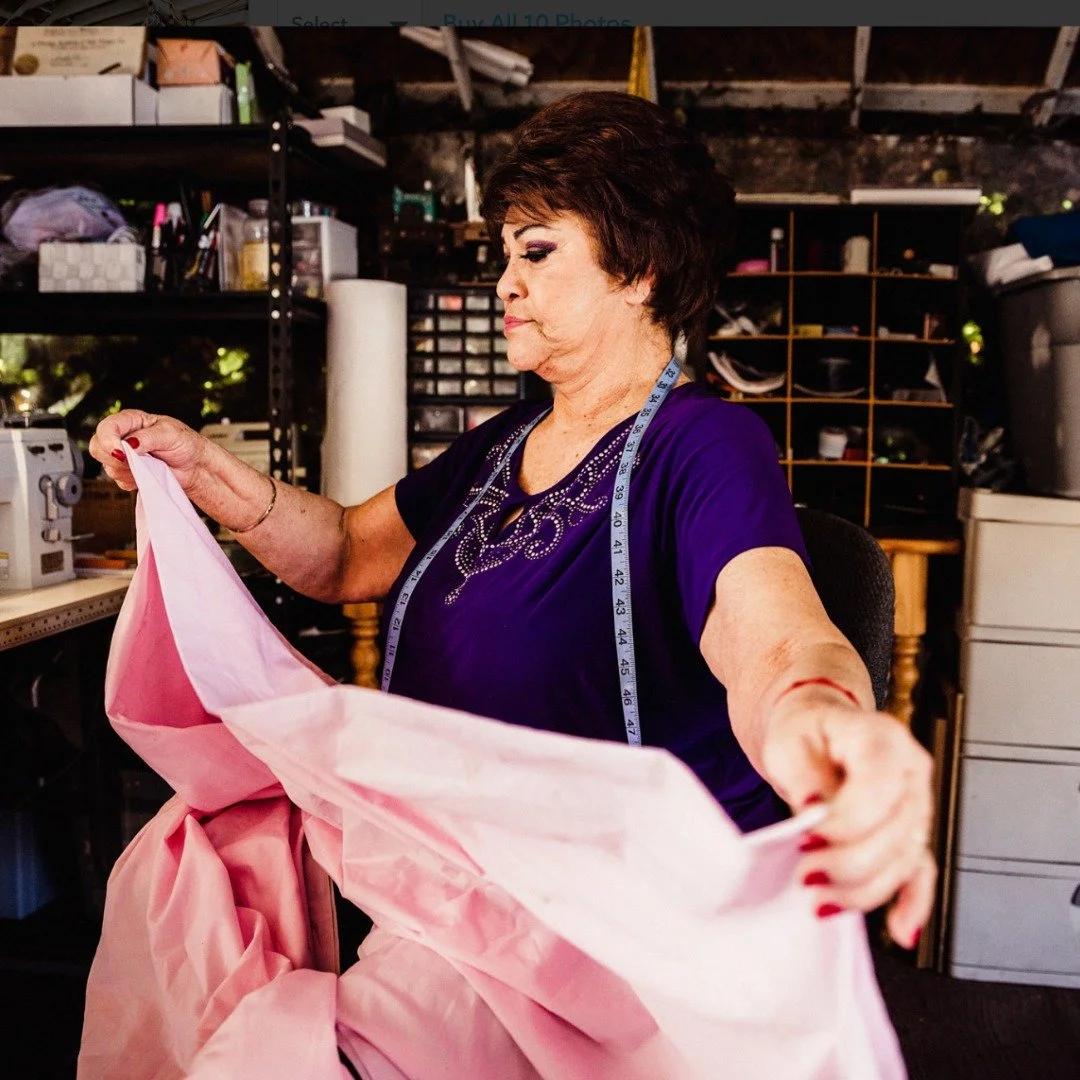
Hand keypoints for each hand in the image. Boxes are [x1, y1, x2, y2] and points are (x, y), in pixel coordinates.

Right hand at [88, 410, 206, 492]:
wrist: (195, 465)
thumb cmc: (185, 443)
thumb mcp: (169, 434)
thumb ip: (147, 437)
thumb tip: (128, 444)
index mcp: (130, 420)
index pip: (106, 428)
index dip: (108, 441)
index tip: (122, 453)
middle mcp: (122, 437)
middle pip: (98, 448)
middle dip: (116, 459)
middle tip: (138, 461)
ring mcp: (123, 456)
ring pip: (108, 468)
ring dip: (129, 471)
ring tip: (151, 465)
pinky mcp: (127, 473)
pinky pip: (119, 481)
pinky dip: (133, 481)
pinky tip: (148, 474)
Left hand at [760, 683, 935, 949]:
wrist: (818, 734)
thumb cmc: (804, 733)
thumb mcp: (788, 743)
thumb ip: (803, 777)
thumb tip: (814, 809)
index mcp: (883, 739)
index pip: (878, 790)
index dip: (844, 823)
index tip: (806, 837)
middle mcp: (912, 773)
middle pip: (895, 832)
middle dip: (848, 863)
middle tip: (806, 875)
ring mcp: (919, 805)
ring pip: (904, 860)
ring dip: (863, 889)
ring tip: (821, 899)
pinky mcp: (913, 834)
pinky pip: (922, 874)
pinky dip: (913, 904)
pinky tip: (901, 930)